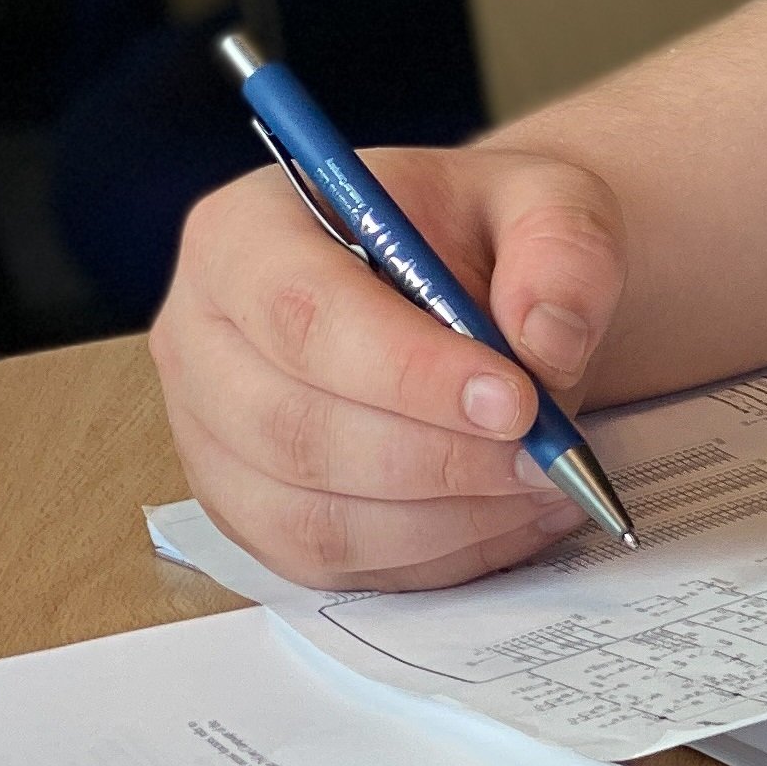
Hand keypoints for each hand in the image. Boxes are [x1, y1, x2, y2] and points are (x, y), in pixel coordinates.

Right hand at [150, 146, 626, 589]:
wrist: (480, 291)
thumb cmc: (491, 240)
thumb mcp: (550, 202)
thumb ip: (564, 250)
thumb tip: (546, 343)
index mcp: (245, 233)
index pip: (302, 314)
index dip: (410, 372)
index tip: (516, 402)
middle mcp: (202, 337)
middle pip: (297, 430)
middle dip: (442, 460)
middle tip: (548, 459)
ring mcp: (215, 437)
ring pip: (315, 516)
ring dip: (448, 518)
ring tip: (546, 485)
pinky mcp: (254, 514)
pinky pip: (338, 563)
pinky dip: (438, 555)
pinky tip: (512, 516)